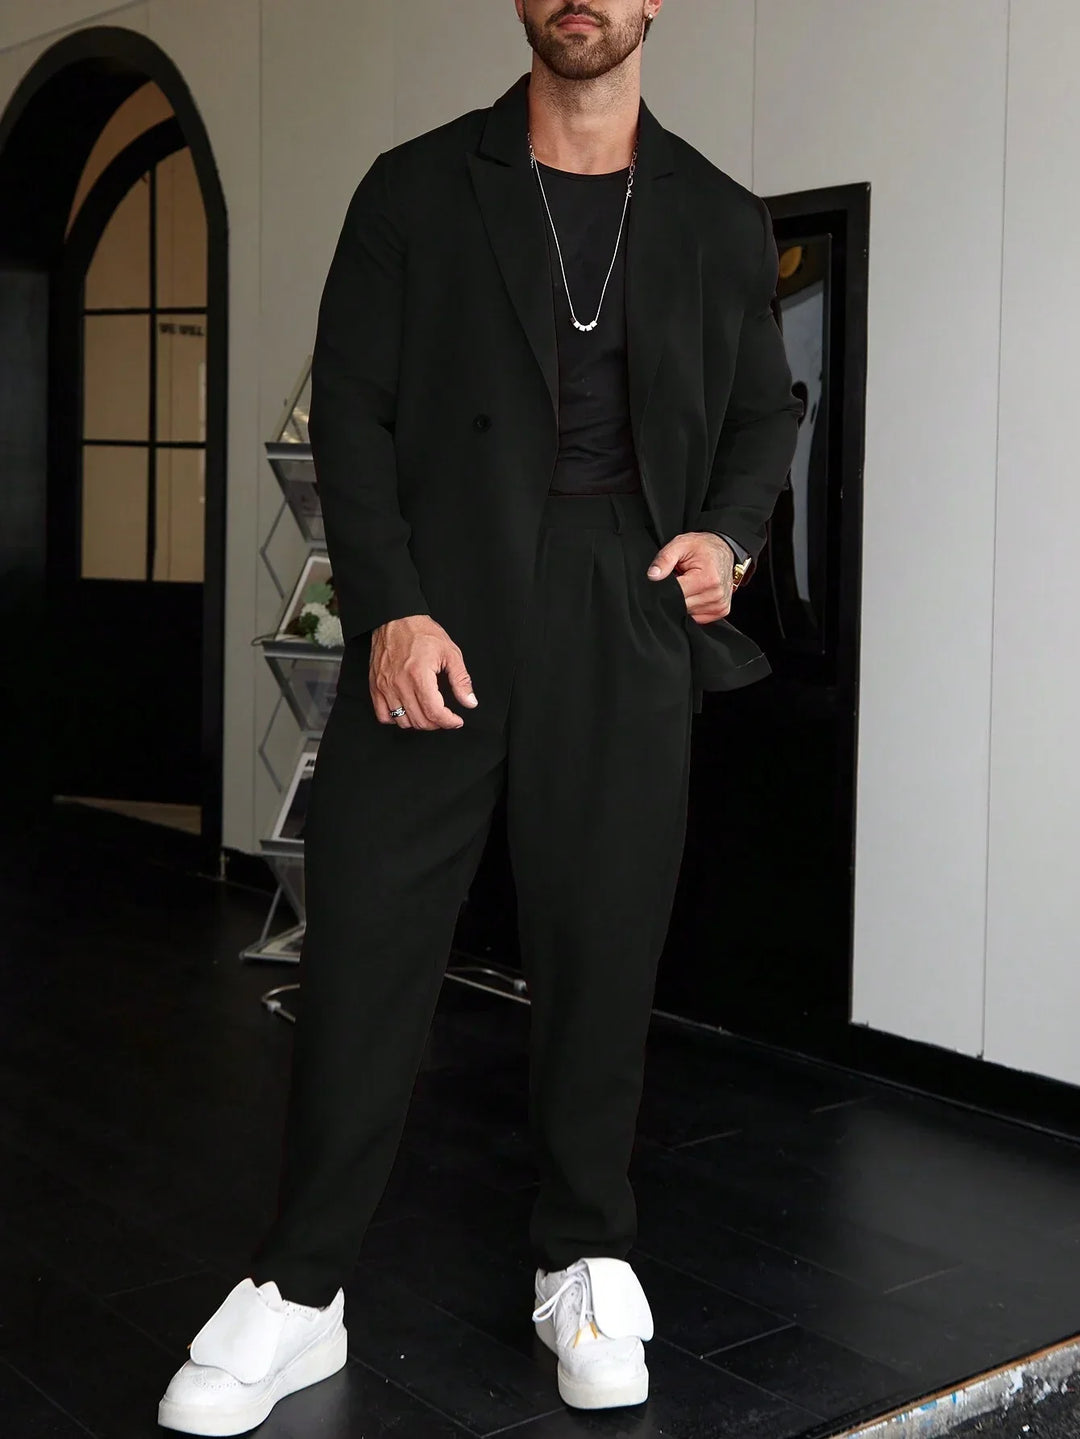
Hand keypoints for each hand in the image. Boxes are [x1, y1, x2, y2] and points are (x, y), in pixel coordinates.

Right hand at [369, 615, 477, 729]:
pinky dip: (396, 719)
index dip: (449, 722)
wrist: (395, 618)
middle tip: (445, 716)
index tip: (456, 721)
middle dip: (437, 723)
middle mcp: (399, 683)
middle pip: (420, 720)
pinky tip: (408, 711)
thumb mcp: (450, 652)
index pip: (434, 712)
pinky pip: (383, 716)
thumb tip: (469, 702)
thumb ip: (461, 680)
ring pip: (403, 722)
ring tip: (428, 713)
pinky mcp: (375, 686)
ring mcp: (385, 686)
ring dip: (419, 722)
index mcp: (419, 675)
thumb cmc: (421, 632)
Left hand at [647, 532, 734, 623]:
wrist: (724, 549)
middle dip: (675, 594)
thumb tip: (652, 576)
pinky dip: (693, 606)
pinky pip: (698, 616)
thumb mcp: (680, 544)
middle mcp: (715, 595)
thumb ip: (664, 559)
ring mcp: (719, 605)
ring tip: (690, 583)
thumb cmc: (703, 547)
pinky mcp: (721, 610)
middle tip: (681, 578)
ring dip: (685, 600)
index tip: (670, 577)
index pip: (676, 594)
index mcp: (706, 580)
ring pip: (688, 613)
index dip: (667, 587)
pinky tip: (696, 592)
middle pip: (681, 606)